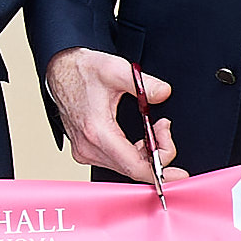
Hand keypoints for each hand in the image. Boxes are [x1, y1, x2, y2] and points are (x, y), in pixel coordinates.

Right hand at [46, 47, 175, 184]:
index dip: (161, 172)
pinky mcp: (86, 151)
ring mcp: (86, 152)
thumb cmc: (84, 71)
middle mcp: (88, 147)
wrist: (60, 71)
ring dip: (147, 153)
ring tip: (154, 127)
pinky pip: (118, 163)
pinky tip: (142, 138)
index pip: (135, 167)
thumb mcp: (116, 69)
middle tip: (164, 128)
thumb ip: (143, 83)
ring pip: (127, 167)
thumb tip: (164, 93)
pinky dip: (136, 154)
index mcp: (97, 132)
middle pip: (134, 169)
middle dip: (158, 153)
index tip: (179, 171)